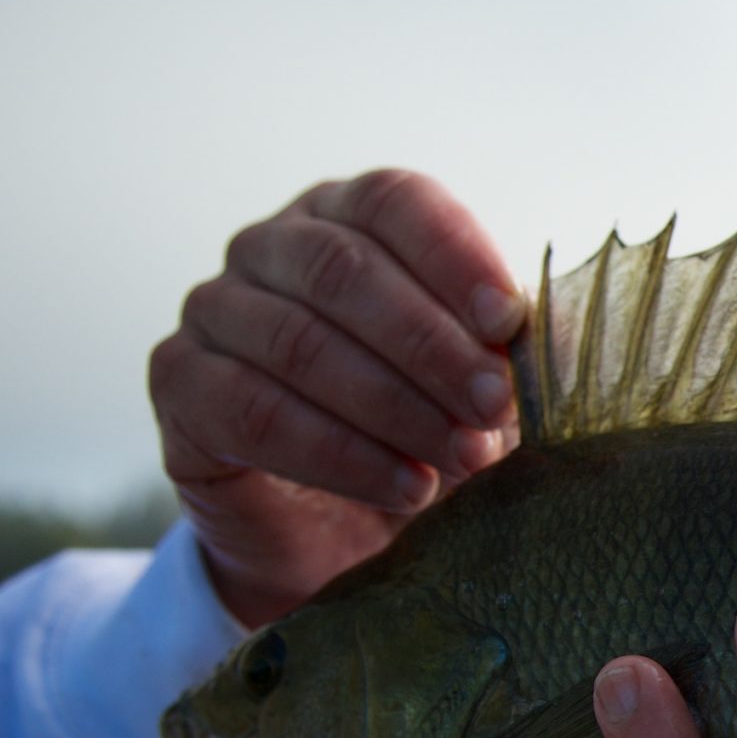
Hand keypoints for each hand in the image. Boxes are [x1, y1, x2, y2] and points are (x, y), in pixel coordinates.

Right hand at [149, 169, 526, 626]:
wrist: (343, 534)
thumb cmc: (422, 432)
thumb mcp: (478, 387)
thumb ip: (508, 351)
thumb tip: (557, 338)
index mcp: (350, 218)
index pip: (396, 203)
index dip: (454, 257)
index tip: (508, 321)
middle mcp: (272, 247)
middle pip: (345, 271)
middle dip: (430, 346)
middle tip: (491, 408)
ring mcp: (215, 309)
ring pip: (298, 341)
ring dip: (392, 407)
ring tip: (460, 461)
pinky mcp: (180, 384)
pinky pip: (251, 410)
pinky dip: (337, 454)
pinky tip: (405, 488)